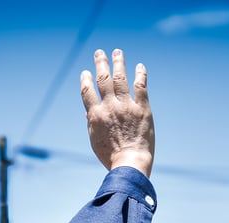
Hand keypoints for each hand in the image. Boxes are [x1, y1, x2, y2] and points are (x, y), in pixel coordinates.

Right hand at [80, 49, 153, 175]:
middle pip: (103, 79)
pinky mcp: (142, 108)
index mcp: (95, 115)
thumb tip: (88, 111)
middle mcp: (109, 107)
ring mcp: (126, 106)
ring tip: (118, 52)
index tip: (86, 72)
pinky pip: (140, 85)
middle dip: (101, 63)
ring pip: (120, 77)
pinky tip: (140, 66)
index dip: (86, 79)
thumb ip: (91, 123)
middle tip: (100, 52)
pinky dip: (140, 74)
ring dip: (118, 62)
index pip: (87, 91)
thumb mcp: (94, 140)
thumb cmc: (111, 156)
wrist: (130, 163)